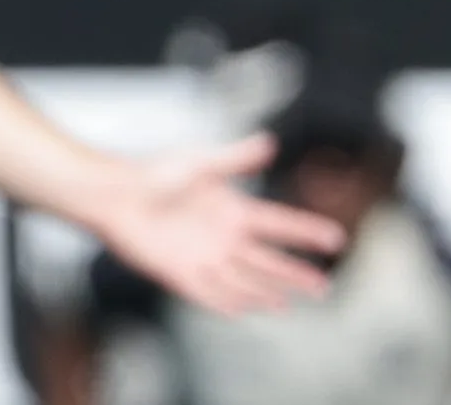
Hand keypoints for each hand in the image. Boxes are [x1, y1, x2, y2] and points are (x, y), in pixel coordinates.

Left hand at [77, 134, 345, 315]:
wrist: (113, 195)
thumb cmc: (154, 175)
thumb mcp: (200, 164)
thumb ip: (235, 159)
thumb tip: (269, 142)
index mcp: (234, 210)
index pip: (280, 223)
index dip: (307, 231)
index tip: (337, 237)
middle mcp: (224, 238)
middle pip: (268, 260)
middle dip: (296, 273)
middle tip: (326, 285)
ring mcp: (205, 258)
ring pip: (246, 280)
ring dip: (268, 290)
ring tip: (293, 302)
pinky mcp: (181, 274)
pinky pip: (212, 294)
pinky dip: (231, 300)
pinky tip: (249, 308)